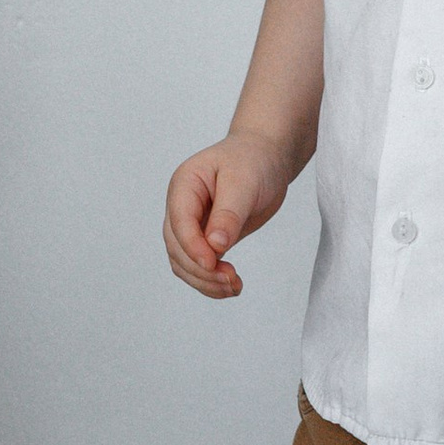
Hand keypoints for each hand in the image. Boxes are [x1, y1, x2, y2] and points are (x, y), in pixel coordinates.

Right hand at [164, 134, 294, 297]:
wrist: (266, 157)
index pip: (179, 222)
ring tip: (233, 287)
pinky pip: (199, 266)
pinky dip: (211, 280)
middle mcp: (182, 206)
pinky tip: (230, 286)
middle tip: (231, 279)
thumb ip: (228, 214)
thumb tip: (215, 245)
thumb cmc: (253, 160)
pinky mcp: (206, 238)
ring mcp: (192, 224)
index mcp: (185, 185)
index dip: (192, 247)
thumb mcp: (243, 182)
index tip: (213, 264)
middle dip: (200, 268)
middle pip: (177, 247)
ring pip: (184, 262)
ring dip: (204, 280)